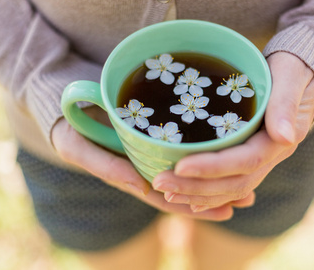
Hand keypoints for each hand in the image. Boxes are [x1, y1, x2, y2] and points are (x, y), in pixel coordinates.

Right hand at [51, 106, 233, 220]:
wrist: (65, 104)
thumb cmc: (69, 126)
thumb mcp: (75, 146)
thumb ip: (103, 165)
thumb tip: (140, 185)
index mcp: (128, 176)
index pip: (166, 198)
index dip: (194, 206)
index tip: (224, 210)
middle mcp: (142, 169)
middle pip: (182, 189)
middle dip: (213, 197)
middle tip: (248, 199)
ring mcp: (148, 154)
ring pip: (185, 173)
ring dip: (215, 180)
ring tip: (248, 185)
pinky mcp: (151, 138)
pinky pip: (180, 151)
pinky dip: (203, 156)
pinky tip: (226, 154)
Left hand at [151, 52, 313, 211]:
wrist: (299, 75)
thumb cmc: (293, 68)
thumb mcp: (291, 76)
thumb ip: (285, 103)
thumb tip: (284, 137)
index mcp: (280, 139)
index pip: (246, 161)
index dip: (213, 167)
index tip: (180, 166)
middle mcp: (271, 157)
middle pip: (234, 183)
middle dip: (195, 186)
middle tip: (159, 182)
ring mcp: (261, 161)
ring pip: (230, 189)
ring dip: (196, 194)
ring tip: (164, 190)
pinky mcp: (249, 158)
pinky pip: (229, 183)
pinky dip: (206, 192)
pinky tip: (183, 195)